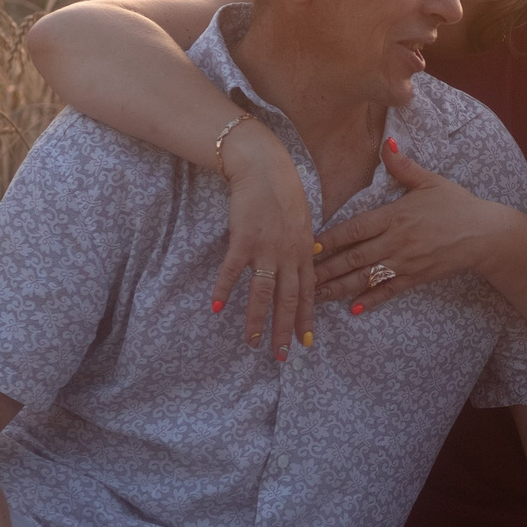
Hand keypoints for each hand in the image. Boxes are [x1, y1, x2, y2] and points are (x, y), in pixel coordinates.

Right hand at [211, 119, 315, 356]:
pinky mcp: (243, 241)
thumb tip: (310, 259)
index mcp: (304, 252)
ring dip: (256, 321)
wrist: (265, 170)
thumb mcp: (305, 221)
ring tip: (251, 342)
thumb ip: (305, 245)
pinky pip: (232, 272)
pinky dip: (223, 290)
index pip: (307, 293)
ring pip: (262, 294)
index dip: (306, 319)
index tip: (305, 342)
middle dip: (284, 331)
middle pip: (287, 301)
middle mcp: (288, 256)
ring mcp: (266, 250)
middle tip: (281, 356)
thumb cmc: (285, 193)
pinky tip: (216, 308)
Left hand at [313, 144, 501, 315]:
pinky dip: (371, 300)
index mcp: (395, 215)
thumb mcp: (431, 181)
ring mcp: (406, 262)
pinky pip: (389, 291)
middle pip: (353, 256)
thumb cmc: (457, 205)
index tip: (307, 246)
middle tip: (300, 277)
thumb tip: (386, 144)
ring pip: (366, 277)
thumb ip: (403, 167)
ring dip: (339, 286)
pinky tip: (353, 308)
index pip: (354, 229)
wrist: (485, 234)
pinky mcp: (417, 278)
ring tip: (316, 295)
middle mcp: (396, 241)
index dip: (329, 239)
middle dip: (325, 268)